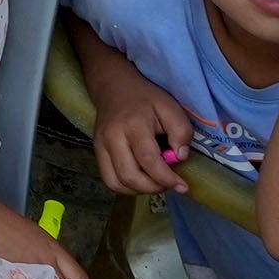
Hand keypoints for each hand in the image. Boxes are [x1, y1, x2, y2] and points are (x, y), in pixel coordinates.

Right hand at [89, 76, 200, 198]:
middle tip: (169, 184)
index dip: (166, 178)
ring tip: (155, 182)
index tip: (182, 186)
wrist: (114, 88)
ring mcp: (101, 147)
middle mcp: (112, 138)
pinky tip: (140, 180)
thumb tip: (179, 157)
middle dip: (153, 188)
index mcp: (133, 125)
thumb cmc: (145, 98)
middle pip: (130, 176)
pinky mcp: (97, 153)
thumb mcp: (169, 107)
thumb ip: (181, 130)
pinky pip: (109, 180)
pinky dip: (126, 187)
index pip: (148, 161)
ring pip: (116, 183)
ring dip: (139, 190)